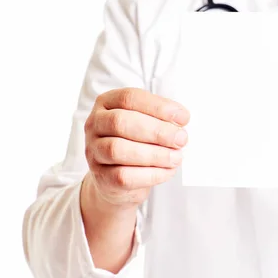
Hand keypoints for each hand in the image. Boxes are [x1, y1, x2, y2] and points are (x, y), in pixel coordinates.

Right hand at [84, 88, 189, 208]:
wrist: (119, 179)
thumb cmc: (138, 143)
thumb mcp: (148, 124)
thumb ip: (162, 119)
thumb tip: (180, 122)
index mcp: (107, 103)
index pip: (130, 98)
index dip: (158, 107)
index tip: (183, 118)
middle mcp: (95, 124)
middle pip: (121, 122)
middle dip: (157, 131)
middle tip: (181, 139)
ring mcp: (93, 151)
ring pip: (118, 149)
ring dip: (154, 154)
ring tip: (176, 157)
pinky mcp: (100, 176)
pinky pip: (123, 176)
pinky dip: (151, 174)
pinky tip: (168, 171)